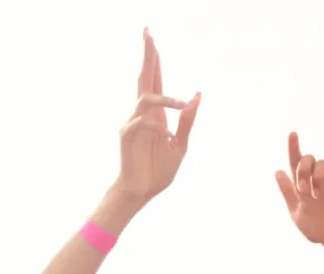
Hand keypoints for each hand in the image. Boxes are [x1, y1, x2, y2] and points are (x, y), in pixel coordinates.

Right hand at [112, 30, 199, 206]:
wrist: (142, 191)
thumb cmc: (158, 170)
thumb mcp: (180, 145)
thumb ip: (187, 121)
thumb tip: (196, 96)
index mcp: (157, 114)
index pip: (155, 80)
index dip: (154, 59)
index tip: (152, 38)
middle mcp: (144, 114)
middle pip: (144, 78)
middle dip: (147, 56)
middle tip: (148, 33)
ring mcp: (133, 123)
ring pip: (145, 97)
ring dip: (165, 97)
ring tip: (183, 103)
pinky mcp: (127, 136)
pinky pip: (141, 123)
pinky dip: (156, 127)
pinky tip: (167, 137)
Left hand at [275, 133, 323, 249]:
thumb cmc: (315, 226)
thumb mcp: (296, 212)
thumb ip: (287, 192)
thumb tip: (277, 171)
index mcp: (300, 184)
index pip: (295, 161)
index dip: (293, 146)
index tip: (292, 134)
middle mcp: (314, 180)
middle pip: (309, 158)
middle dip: (303, 169)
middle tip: (302, 188)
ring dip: (317, 177)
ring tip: (316, 197)